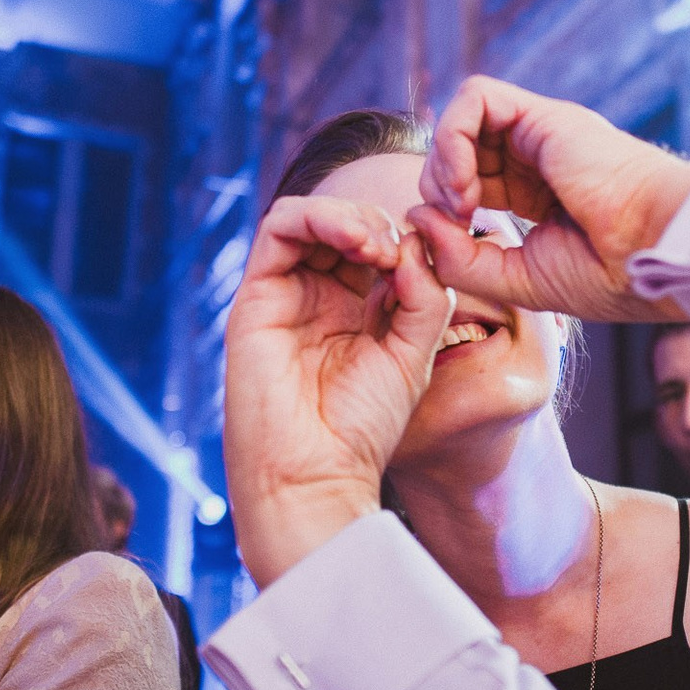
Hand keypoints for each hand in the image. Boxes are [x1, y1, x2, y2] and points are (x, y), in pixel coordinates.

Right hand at [224, 196, 453, 584]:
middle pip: (346, 224)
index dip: (408, 238)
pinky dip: (319, 217)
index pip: (380, 245)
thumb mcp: (414, 355)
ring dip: (353, 215)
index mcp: (357, 310)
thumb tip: (416, 243)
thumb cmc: (363, 427)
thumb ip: (425, 297)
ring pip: (312, 217)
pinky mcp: (257, 296)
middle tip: (402, 252)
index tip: (432, 259)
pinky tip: (356, 241)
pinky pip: (279, 227)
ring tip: (379, 245)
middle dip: (381, 224)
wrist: (315, 474)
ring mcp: (286, 293)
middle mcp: (318, 296)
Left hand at [411, 75, 689, 321]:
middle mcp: (540, 157)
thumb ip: (462, 258)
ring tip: (461, 204)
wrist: (657, 252)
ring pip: (463, 118)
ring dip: (442, 162)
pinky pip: (476, 97)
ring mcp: (542, 134)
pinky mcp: (545, 116)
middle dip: (437, 186)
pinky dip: (453, 137)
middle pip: (460, 149)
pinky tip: (468, 183)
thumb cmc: (610, 273)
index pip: (471, 183)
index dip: (446, 210)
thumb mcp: (519, 279)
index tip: (454, 244)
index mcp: (541, 194)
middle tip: (453, 224)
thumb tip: (416, 218)